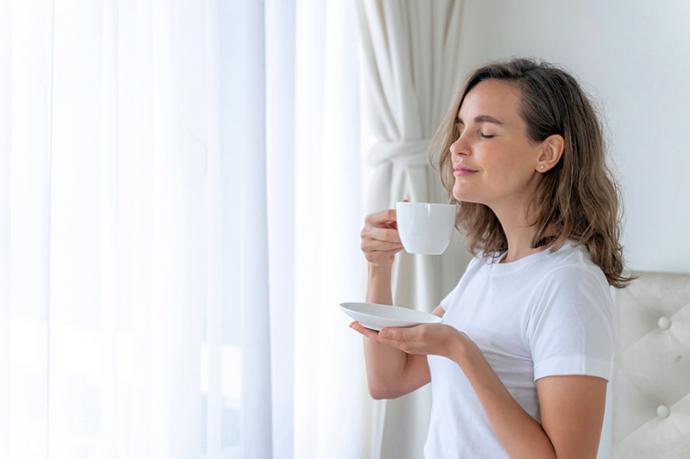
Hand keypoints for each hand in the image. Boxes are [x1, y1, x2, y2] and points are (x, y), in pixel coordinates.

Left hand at [349, 320, 469, 360]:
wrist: (458, 347)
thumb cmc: (441, 338)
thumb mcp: (420, 333)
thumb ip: (401, 334)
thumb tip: (382, 332)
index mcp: (403, 343)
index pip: (379, 336)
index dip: (365, 330)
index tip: (352, 324)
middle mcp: (404, 345)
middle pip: (381, 337)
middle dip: (368, 330)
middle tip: (355, 323)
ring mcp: (410, 344)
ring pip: (389, 338)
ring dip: (377, 331)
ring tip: (367, 324)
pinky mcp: (417, 342)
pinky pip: (398, 337)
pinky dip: (389, 332)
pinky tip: (388, 328)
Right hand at [360, 198, 408, 266]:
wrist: (378, 254)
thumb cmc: (385, 236)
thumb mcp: (390, 223)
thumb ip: (397, 212)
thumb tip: (407, 199)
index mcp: (370, 219)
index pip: (387, 214)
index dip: (399, 216)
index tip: (408, 220)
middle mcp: (366, 230)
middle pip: (386, 234)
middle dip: (399, 237)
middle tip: (408, 237)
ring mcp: (365, 244)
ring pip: (387, 245)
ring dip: (398, 245)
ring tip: (403, 243)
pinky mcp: (369, 256)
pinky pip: (385, 254)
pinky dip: (393, 252)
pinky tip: (396, 249)